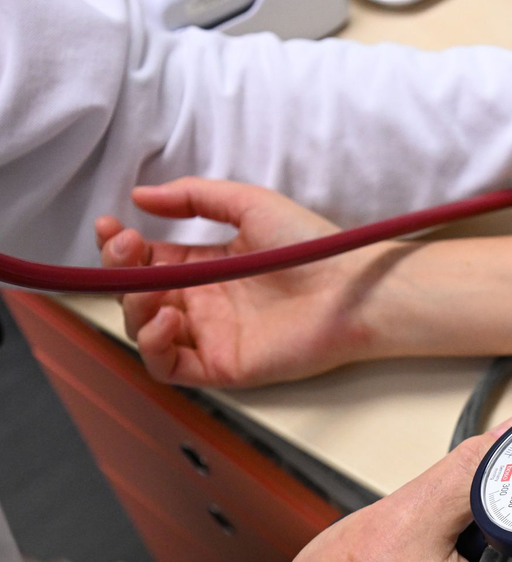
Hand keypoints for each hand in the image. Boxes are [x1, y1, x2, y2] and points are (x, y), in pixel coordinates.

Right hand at [96, 177, 403, 387]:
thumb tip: (139, 195)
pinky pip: (168, 366)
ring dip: (132, 307)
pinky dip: (153, 345)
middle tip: (127, 248)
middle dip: (119, 271)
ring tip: (153, 287)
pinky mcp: (222, 366)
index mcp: (209, 265)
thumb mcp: (249, 204)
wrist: (349, 287)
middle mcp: (205, 302)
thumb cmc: (310, 244)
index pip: (148, 261)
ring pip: (144, 331)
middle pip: (138, 295)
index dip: (121, 247)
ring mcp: (212, 335)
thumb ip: (194, 197)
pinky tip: (167, 317)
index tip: (112, 226)